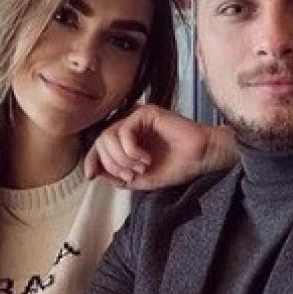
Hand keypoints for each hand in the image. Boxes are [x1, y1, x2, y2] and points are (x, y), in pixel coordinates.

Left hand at [84, 104, 237, 189]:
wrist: (201, 159)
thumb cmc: (176, 167)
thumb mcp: (140, 179)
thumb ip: (116, 176)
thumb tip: (93, 172)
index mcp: (125, 140)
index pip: (98, 147)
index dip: (91, 160)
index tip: (91, 176)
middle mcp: (129, 126)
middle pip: (100, 142)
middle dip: (112, 164)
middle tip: (130, 176)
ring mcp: (137, 118)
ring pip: (109, 136)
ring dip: (122, 159)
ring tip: (140, 168)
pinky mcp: (147, 113)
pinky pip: (124, 130)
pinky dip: (131, 150)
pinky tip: (146, 159)